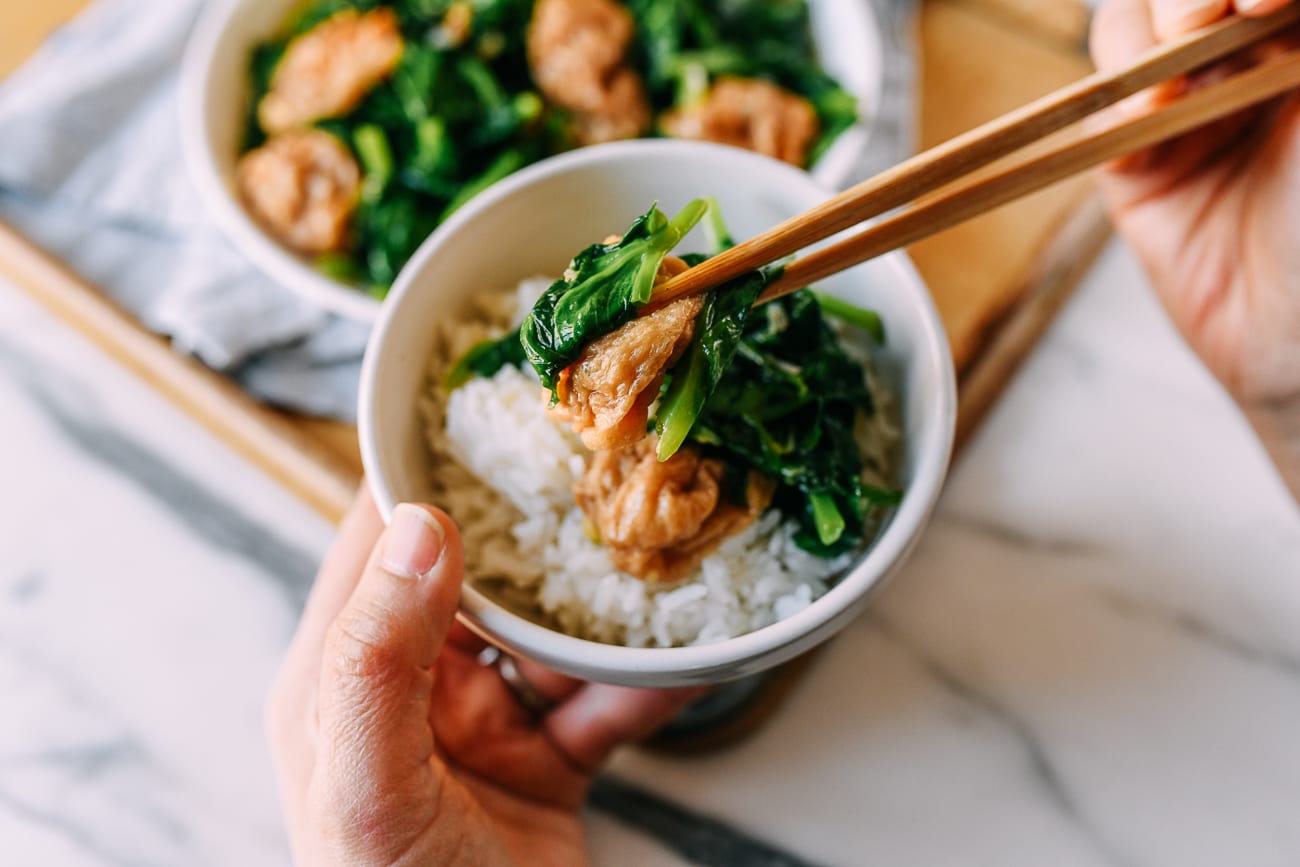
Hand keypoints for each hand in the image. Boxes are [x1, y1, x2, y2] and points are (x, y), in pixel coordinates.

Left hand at [267, 489, 701, 865]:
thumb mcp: (367, 786)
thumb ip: (378, 659)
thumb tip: (420, 526)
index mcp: (341, 675)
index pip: (376, 545)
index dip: (422, 474)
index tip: (484, 411)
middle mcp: (413, 686)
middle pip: (477, 576)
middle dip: (535, 524)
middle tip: (598, 460)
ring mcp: (484, 723)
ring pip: (552, 631)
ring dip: (603, 600)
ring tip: (657, 542)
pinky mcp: (546, 762)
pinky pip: (605, 701)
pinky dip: (649, 681)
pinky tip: (693, 654)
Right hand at [1091, 0, 1299, 494]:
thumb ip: (1290, 30)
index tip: (1259, 2)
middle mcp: (1249, 65)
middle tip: (1205, 22)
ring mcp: (1187, 114)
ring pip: (1130, 31)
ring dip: (1141, 41)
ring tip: (1175, 76)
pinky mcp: (1133, 168)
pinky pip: (1098, 111)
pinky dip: (1112, 102)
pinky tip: (1149, 120)